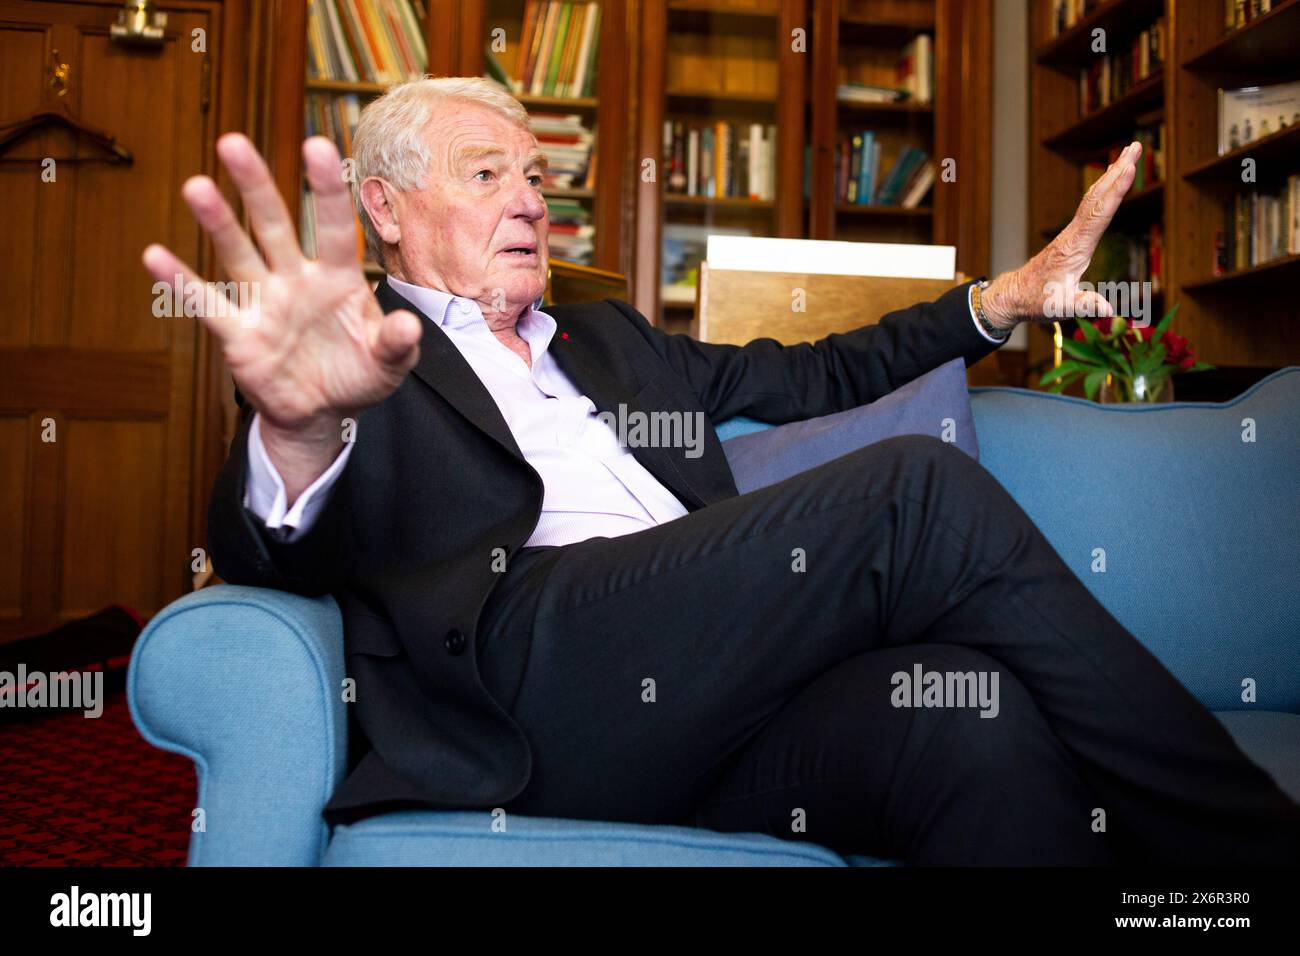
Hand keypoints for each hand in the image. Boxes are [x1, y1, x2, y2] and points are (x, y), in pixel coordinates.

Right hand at [142, 133, 421, 493]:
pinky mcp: (239, 334)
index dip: (326, 190)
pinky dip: (182, 283)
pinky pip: (208, 305)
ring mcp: (265, 303)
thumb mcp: (389, 364)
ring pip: (238, 254)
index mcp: (338, 279)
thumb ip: (397, 343)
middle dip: (256, 187)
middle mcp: (297, 280)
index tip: (318, 145)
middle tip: (234, 143)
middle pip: (274, 226)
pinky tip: (155, 256)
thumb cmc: (359, 377)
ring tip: (197, 186)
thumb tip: (409, 326)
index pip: (334, 228)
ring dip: (218, 223)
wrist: (322, 414)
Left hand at [980, 141, 1141, 328]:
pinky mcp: (1072, 235)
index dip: (1115, 191)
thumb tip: (1108, 310)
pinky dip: (1103, 189)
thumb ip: (1084, 306)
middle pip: (1098, 197)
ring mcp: (1072, 233)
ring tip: (1129, 153)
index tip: (1128, 169)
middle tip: (1136, 147)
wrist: (1015, 295)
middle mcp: (1074, 234)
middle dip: (1117, 172)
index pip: (1099, 214)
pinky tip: (1110, 180)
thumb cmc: (1037, 301)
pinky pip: (1090, 206)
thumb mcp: (1060, 307)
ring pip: (1093, 198)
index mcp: (1075, 247)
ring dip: (1112, 175)